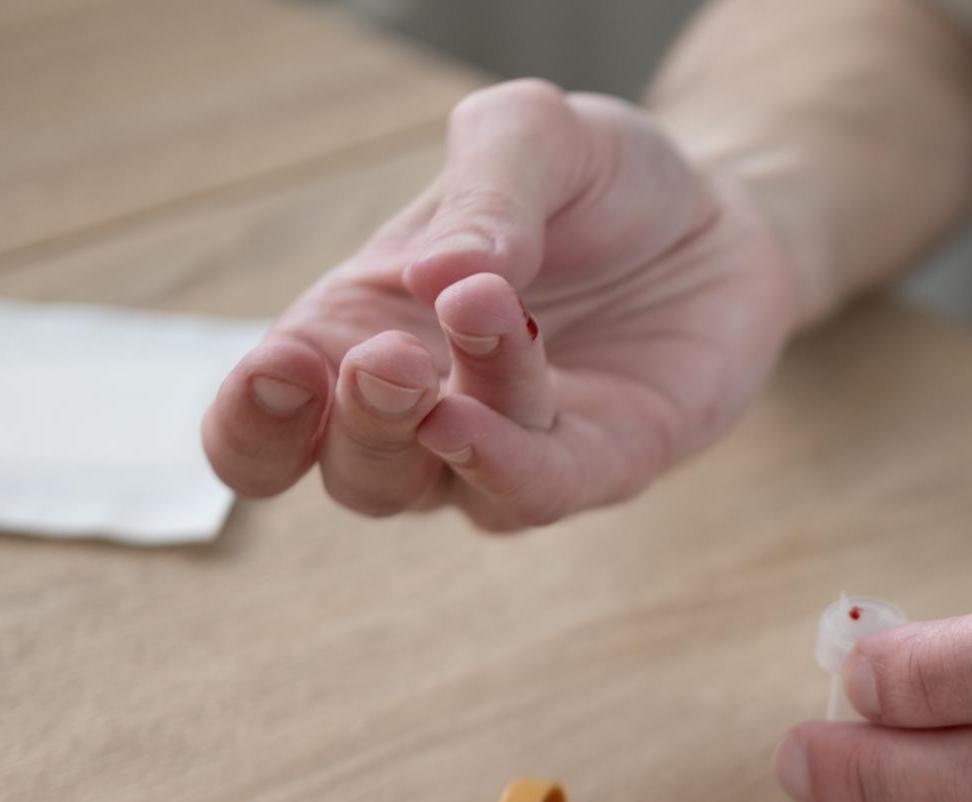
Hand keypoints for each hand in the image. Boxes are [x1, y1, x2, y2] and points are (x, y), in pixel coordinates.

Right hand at [203, 80, 801, 529]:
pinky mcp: (603, 464)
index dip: (251, 421)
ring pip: (440, 486)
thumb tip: (435, 274)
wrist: (720, 209)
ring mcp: (510, 450)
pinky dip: (507, 465)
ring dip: (440, 428)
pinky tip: (486, 418)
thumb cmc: (594, 180)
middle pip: (350, 474)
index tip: (279, 369)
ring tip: (480, 323)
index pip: (264, 428)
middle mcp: (422, 416)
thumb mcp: (530, 139)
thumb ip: (481, 193)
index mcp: (358, 335)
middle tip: (390, 355)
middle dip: (356, 423)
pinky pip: (538, 492)